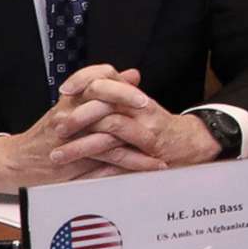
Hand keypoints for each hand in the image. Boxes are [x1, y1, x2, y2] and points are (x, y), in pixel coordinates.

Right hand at [0, 65, 163, 193]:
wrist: (18, 160)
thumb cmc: (50, 133)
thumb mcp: (76, 106)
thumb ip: (106, 90)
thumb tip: (133, 74)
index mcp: (73, 98)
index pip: (99, 83)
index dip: (122, 90)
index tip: (144, 100)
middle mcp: (70, 113)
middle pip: (104, 105)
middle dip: (132, 114)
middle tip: (156, 122)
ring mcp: (70, 136)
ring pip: (107, 135)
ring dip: (136, 146)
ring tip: (158, 154)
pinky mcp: (71, 157)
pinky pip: (102, 160)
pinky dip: (125, 165)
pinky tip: (142, 169)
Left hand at [56, 70, 224, 168]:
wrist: (191, 142)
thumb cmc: (158, 124)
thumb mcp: (136, 104)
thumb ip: (113, 93)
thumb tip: (83, 85)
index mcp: (132, 94)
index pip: (106, 76)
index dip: (83, 80)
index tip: (64, 91)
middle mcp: (139, 107)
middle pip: (104, 103)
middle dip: (76, 117)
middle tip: (56, 127)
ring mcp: (145, 128)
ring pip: (109, 129)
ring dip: (80, 145)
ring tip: (58, 155)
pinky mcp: (148, 151)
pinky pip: (120, 156)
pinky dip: (99, 164)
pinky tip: (81, 172)